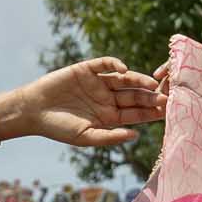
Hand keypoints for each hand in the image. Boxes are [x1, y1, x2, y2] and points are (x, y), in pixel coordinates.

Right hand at [12, 57, 166, 147]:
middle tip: (167, 96)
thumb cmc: (59, 129)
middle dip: (150, 96)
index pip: (136, 113)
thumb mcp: (86, 137)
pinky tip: (123, 70)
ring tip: (151, 83)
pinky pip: (105, 64)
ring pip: (124, 79)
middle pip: (135, 95)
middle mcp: (108, 98)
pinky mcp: (88, 69)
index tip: (166, 113)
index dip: (151, 113)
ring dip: (138, 80)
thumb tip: (136, 135)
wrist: (34, 111)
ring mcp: (99, 82)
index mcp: (110, 117)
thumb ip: (111, 137)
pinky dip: (115, 64)